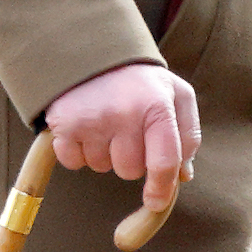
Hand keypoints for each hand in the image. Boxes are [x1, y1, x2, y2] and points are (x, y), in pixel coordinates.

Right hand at [45, 64, 199, 211]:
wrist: (90, 48)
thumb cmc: (140, 80)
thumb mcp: (175, 95)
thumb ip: (186, 135)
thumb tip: (182, 176)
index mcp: (158, 105)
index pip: (164, 163)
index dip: (161, 190)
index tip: (156, 203)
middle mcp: (125, 112)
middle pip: (130, 170)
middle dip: (130, 158)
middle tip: (126, 128)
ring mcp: (93, 118)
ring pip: (101, 167)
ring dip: (104, 153)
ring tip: (104, 120)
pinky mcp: (64, 123)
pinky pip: (73, 163)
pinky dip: (77, 152)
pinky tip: (84, 126)